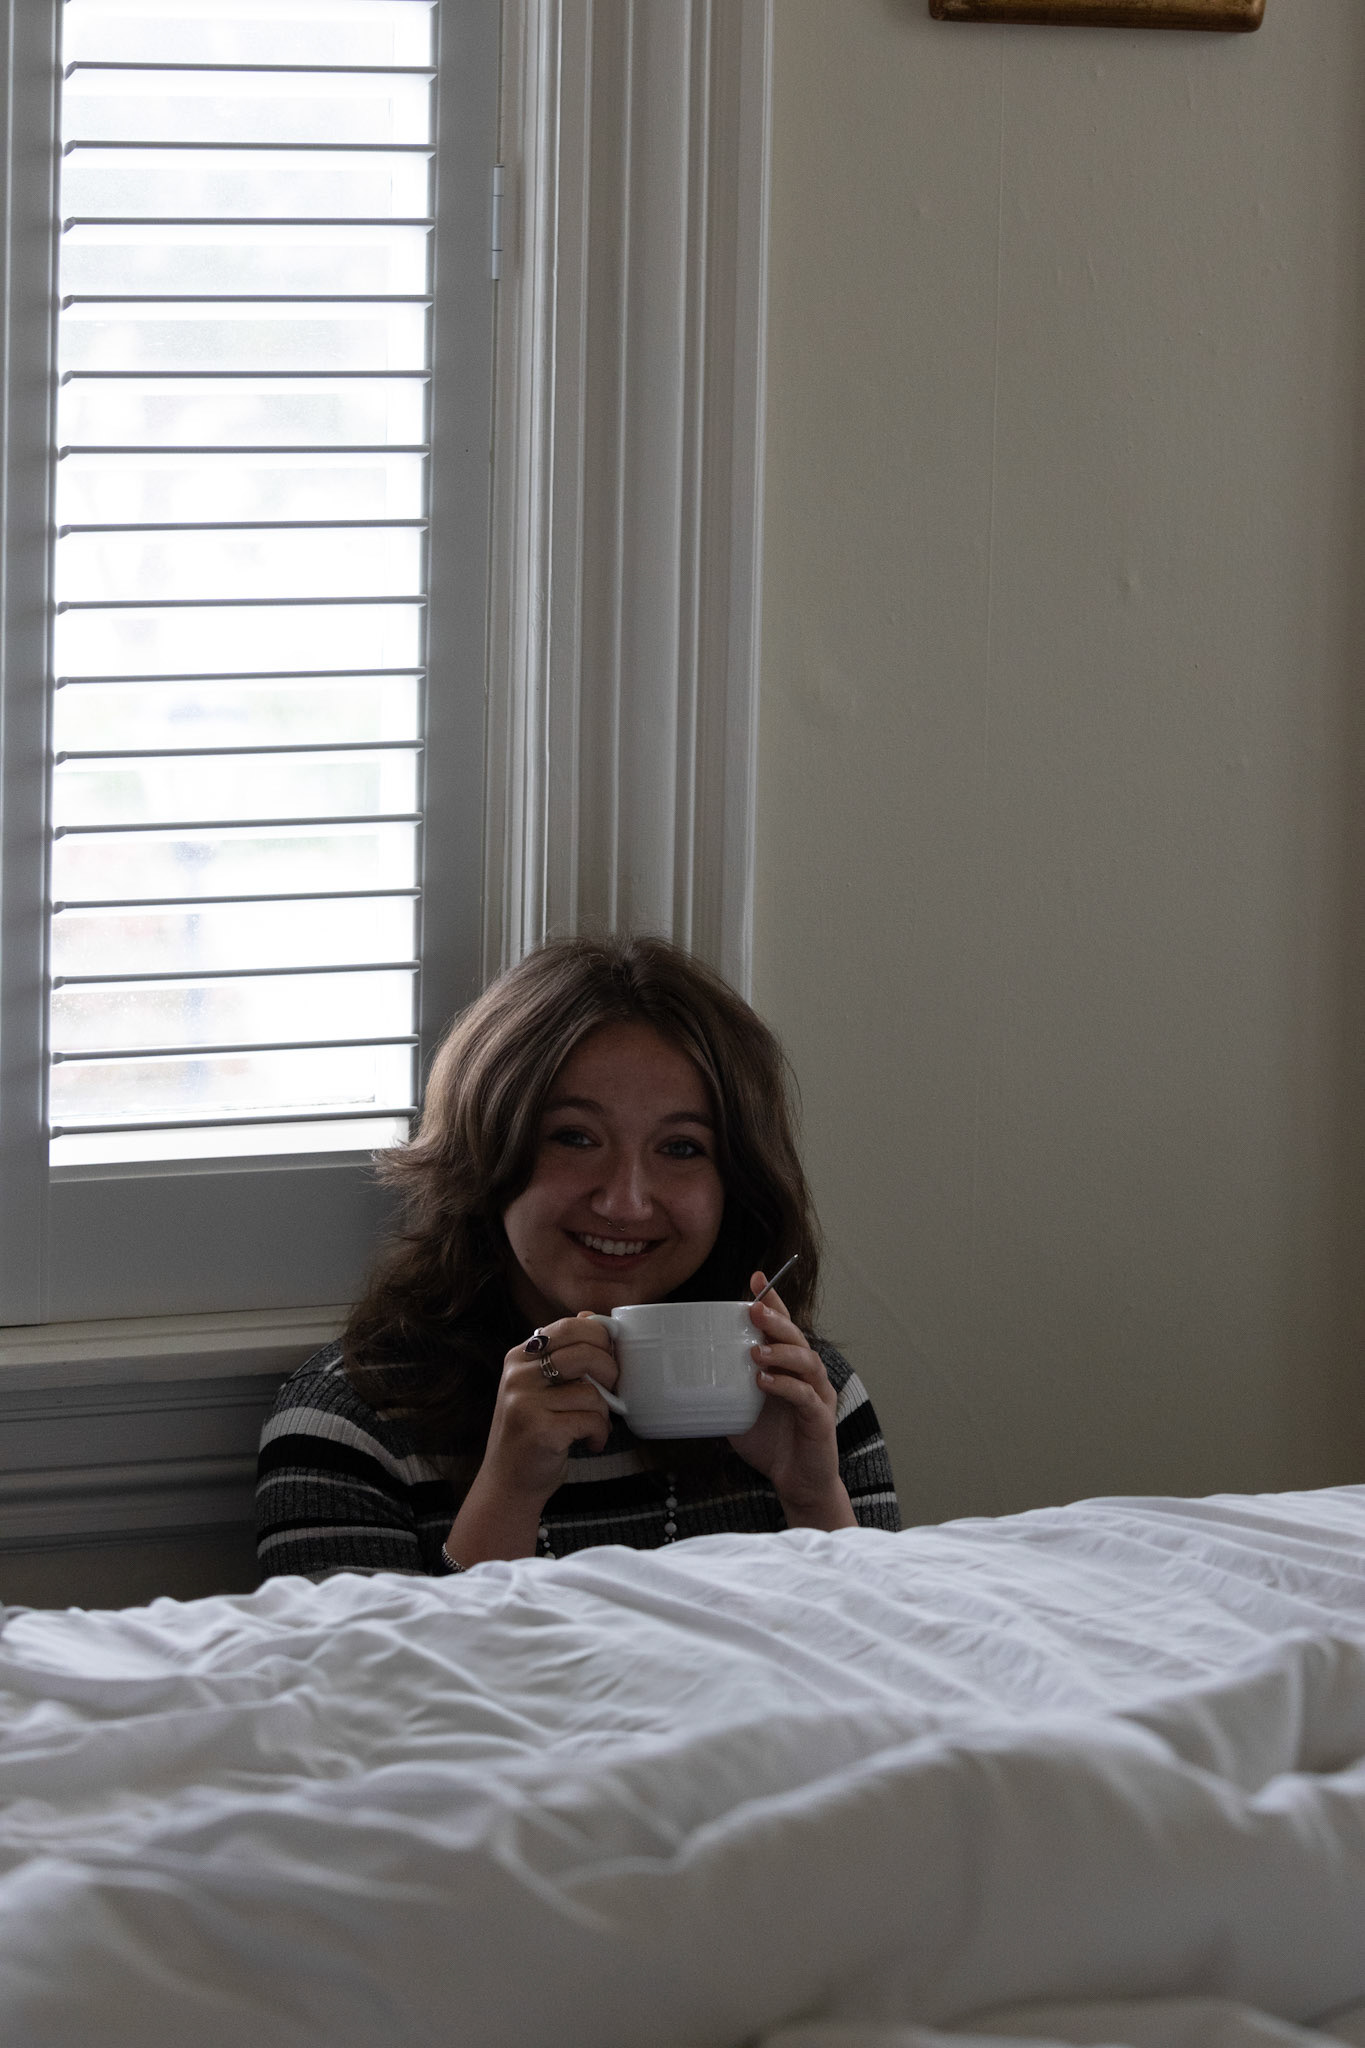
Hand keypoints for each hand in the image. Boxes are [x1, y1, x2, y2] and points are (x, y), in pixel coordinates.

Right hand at [447, 1313, 619, 1562]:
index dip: (600, 1339)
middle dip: (610, 1372)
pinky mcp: (539, 1430)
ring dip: (604, 1413)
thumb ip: (562, 1354)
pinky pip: (591, 1420)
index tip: (610, 1358)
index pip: (569, 1328)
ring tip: (596, 1425)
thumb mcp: (540, 1386)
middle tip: (611, 1391)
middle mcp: (517, 1375)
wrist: (507, 1483)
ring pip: (591, 1391)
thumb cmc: (532, 1431)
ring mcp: (524, 1402)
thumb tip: (590, 1316)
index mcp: (519, 1357)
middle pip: (584, 1353)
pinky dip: (599, 1434)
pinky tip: (591, 1443)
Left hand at [727, 1272, 856, 1530]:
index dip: (773, 1301)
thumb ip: (722, 1389)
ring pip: (806, 1362)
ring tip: (755, 1351)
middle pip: (796, 1337)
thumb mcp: (739, 1410)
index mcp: (788, 1367)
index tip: (756, 1278)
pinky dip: (786, 1386)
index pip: (783, 1327)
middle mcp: (806, 1375)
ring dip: (780, 1352)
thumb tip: (682, 1374)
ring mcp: (818, 1395)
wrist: (798, 1483)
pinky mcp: (821, 1419)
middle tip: (753, 1310)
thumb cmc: (770, 1443)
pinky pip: (806, 1396)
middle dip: (776, 1320)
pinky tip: (765, 1382)